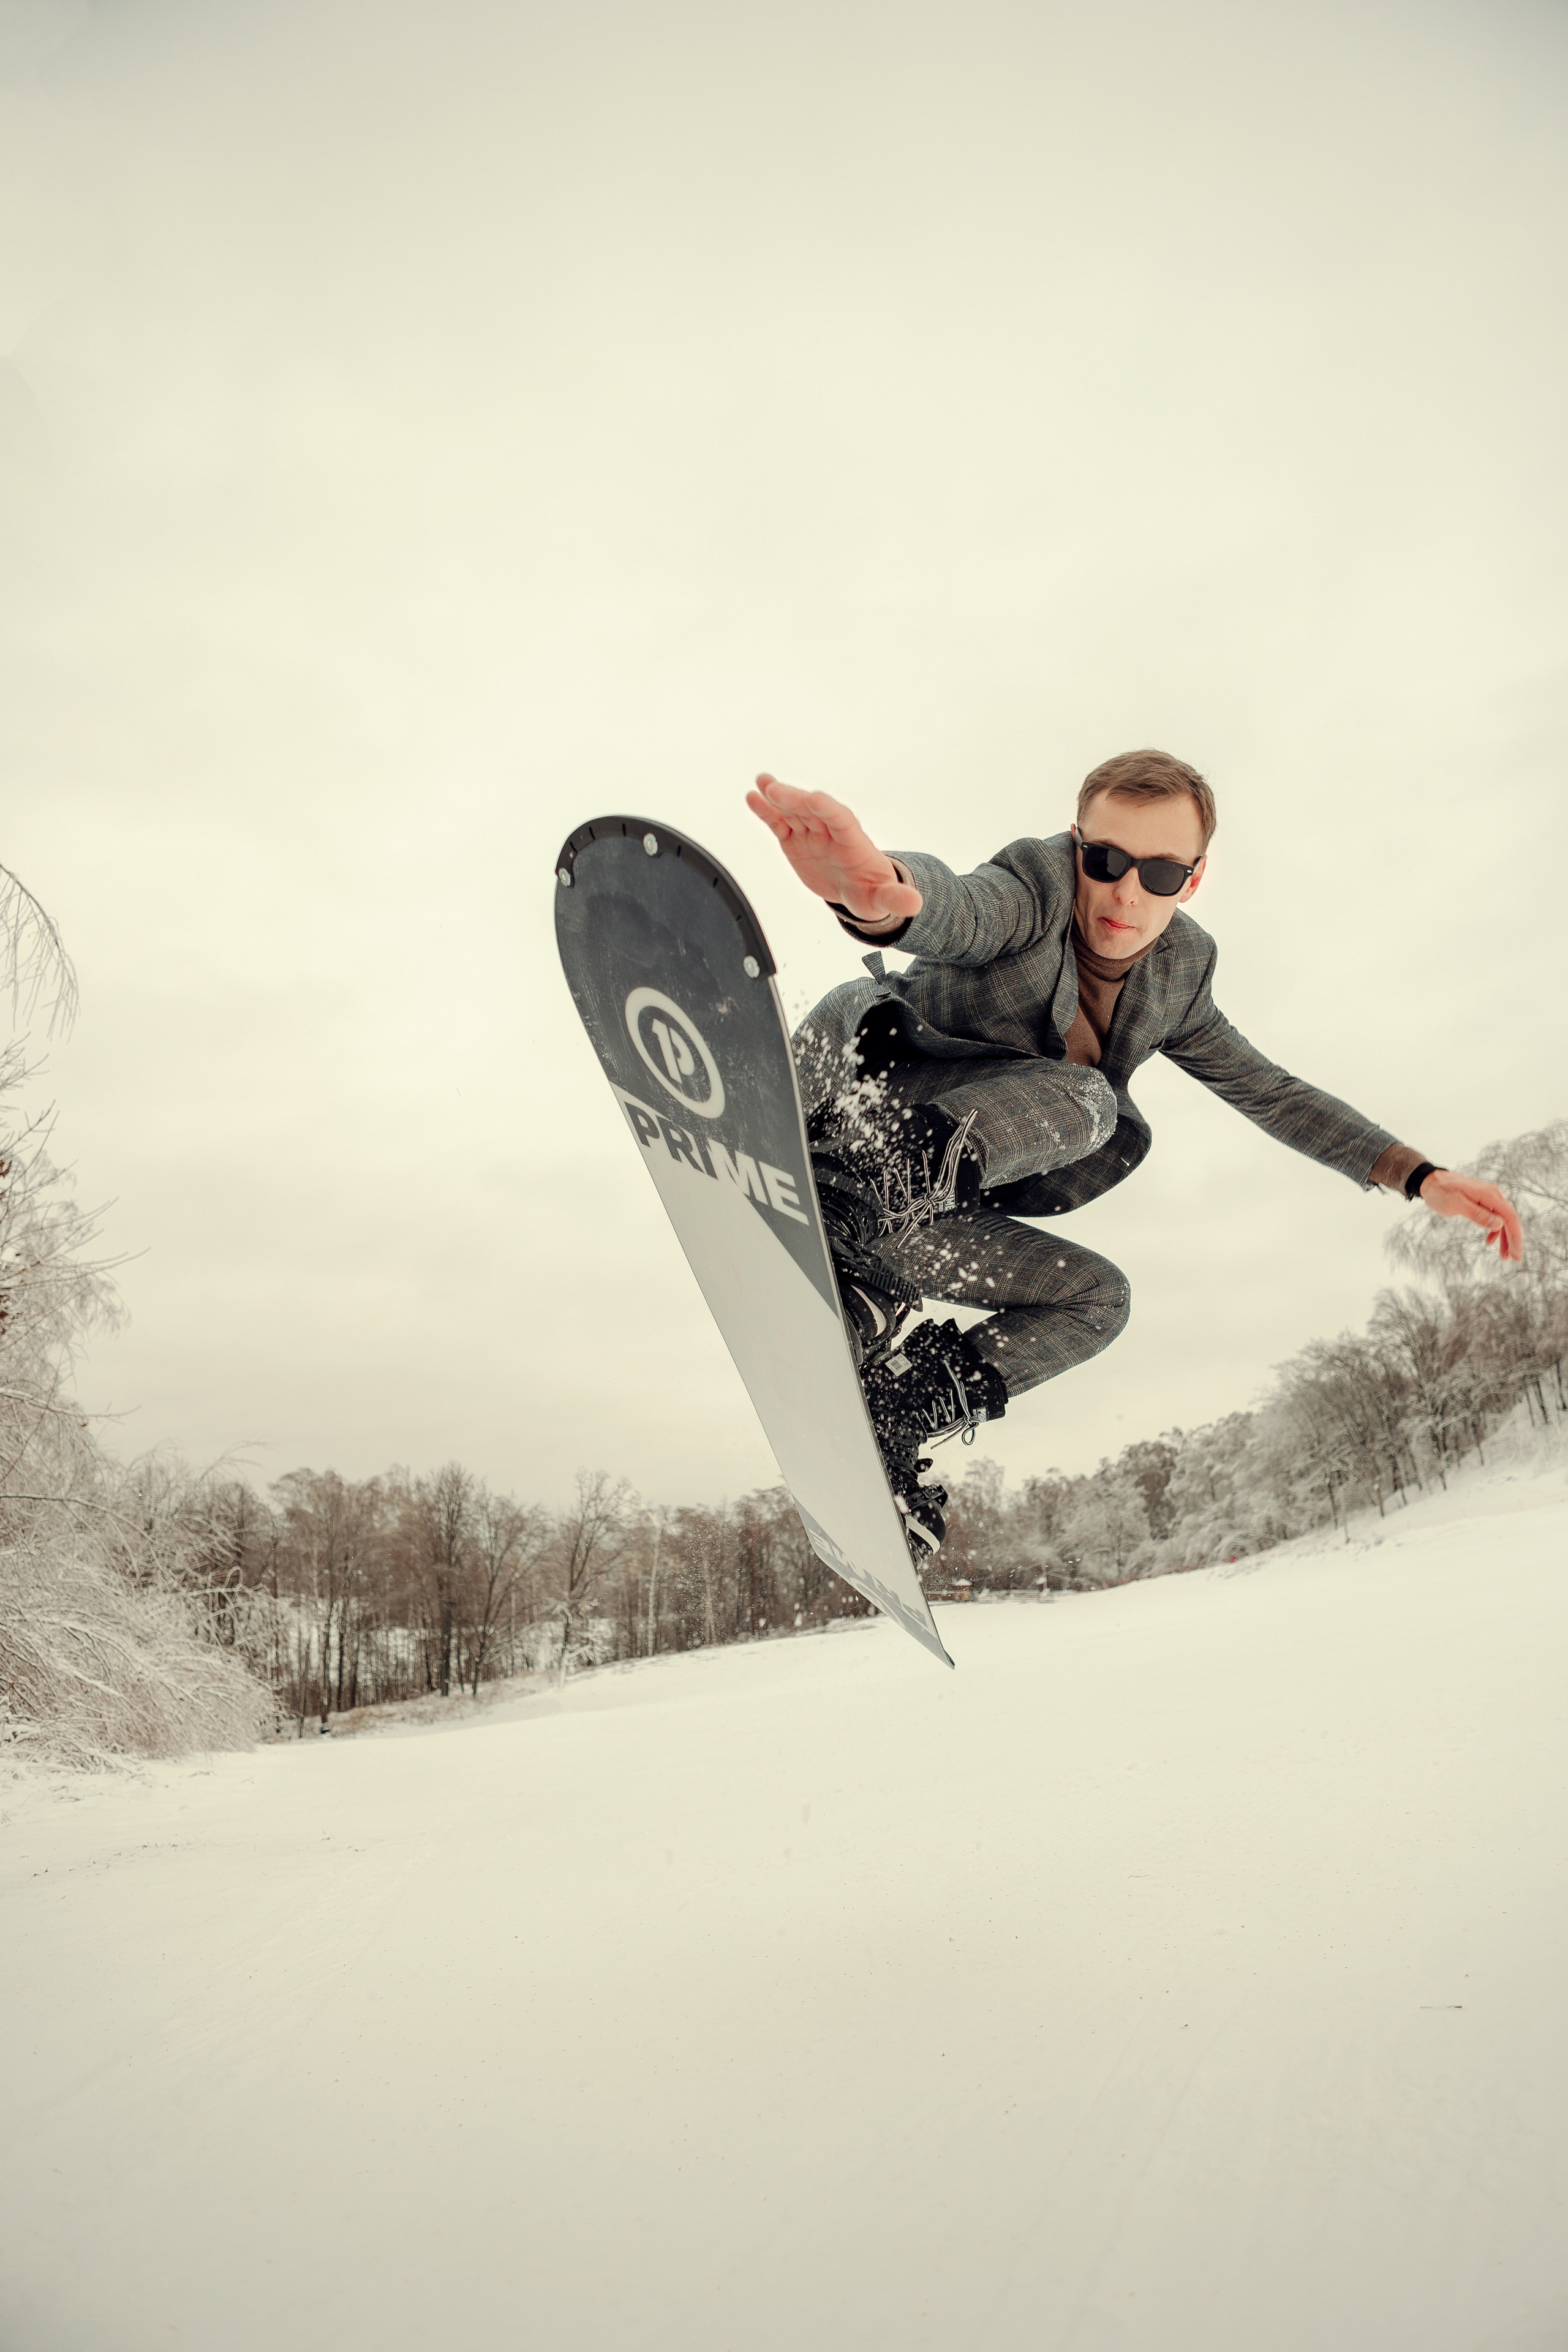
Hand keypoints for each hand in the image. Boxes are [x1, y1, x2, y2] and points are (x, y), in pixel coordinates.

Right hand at [746, 774, 923, 930]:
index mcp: (853, 841)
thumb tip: (915, 902)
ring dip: (777, 798)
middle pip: (811, 810)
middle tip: (773, 789)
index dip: (825, 808)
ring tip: (760, 784)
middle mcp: (830, 831)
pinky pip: (780, 824)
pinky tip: (752, 798)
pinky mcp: (796, 840)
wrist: (858, 891)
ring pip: (793, 812)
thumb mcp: (884, 899)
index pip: (839, 818)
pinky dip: (766, 812)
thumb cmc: (872, 891)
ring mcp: (812, 833)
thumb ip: (895, 898)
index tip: (810, 797)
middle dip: (794, 799)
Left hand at [1419, 1170, 1523, 1263]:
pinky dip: (1495, 1231)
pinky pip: (1494, 1217)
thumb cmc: (1440, 1192)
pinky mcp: (1482, 1202)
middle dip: (1513, 1240)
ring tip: (1504, 1256)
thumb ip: (1477, 1214)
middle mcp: (1493, 1195)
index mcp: (1489, 1195)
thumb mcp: (1455, 1204)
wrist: (1431, 1181)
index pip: (1510, 1217)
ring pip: (1503, 1220)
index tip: (1516, 1254)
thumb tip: (1499, 1225)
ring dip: (1505, 1238)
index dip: (1515, 1237)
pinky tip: (1490, 1242)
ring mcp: (1488, 1198)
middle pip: (1510, 1219)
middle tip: (1515, 1259)